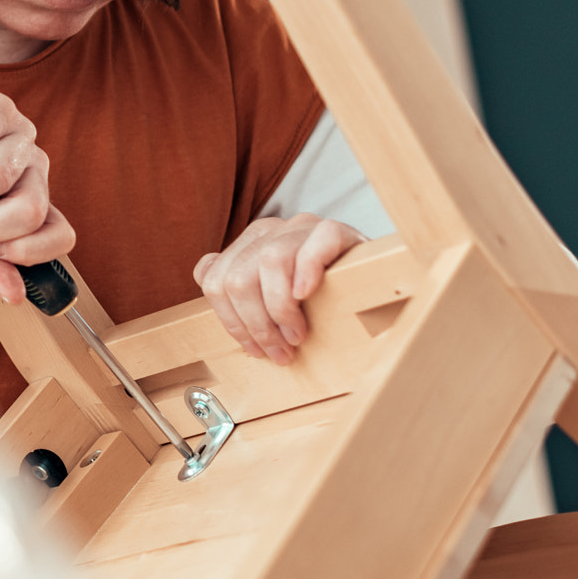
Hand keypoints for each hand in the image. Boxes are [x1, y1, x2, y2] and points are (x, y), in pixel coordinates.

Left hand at [192, 214, 365, 365]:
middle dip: (257, 324)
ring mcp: (303, 228)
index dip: (231, 322)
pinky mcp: (336, 230)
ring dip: (281, 310)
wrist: (373, 282)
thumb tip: (204, 275)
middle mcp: (272, 231)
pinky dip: (307, 272)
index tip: (255, 349)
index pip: (215, 281)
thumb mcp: (273, 295)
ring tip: (297, 335)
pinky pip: (315, 244)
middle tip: (279, 351)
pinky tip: (308, 295)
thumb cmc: (321, 296)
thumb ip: (238, 286)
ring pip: (270, 262)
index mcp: (249, 245)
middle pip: (238, 278)